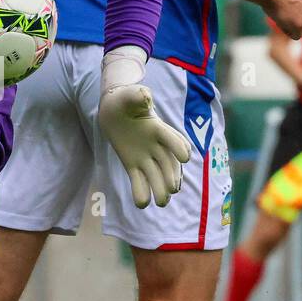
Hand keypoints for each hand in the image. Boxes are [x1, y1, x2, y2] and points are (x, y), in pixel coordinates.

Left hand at [96, 47, 192, 207]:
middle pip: (168, 163)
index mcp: (158, 128)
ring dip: (160, 189)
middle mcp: (156, 145)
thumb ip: (138, 97)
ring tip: (162, 202)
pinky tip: (141, 204)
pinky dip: (141, 192)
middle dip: (171, 176)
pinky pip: (139, 181)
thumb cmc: (125, 101)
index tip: (185, 158)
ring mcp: (146, 157)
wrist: (116, 111)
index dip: (179, 147)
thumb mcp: (130, 96)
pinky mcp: (134, 166)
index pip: (172, 139)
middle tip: (172, 189)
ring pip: (157, 175)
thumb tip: (145, 97)